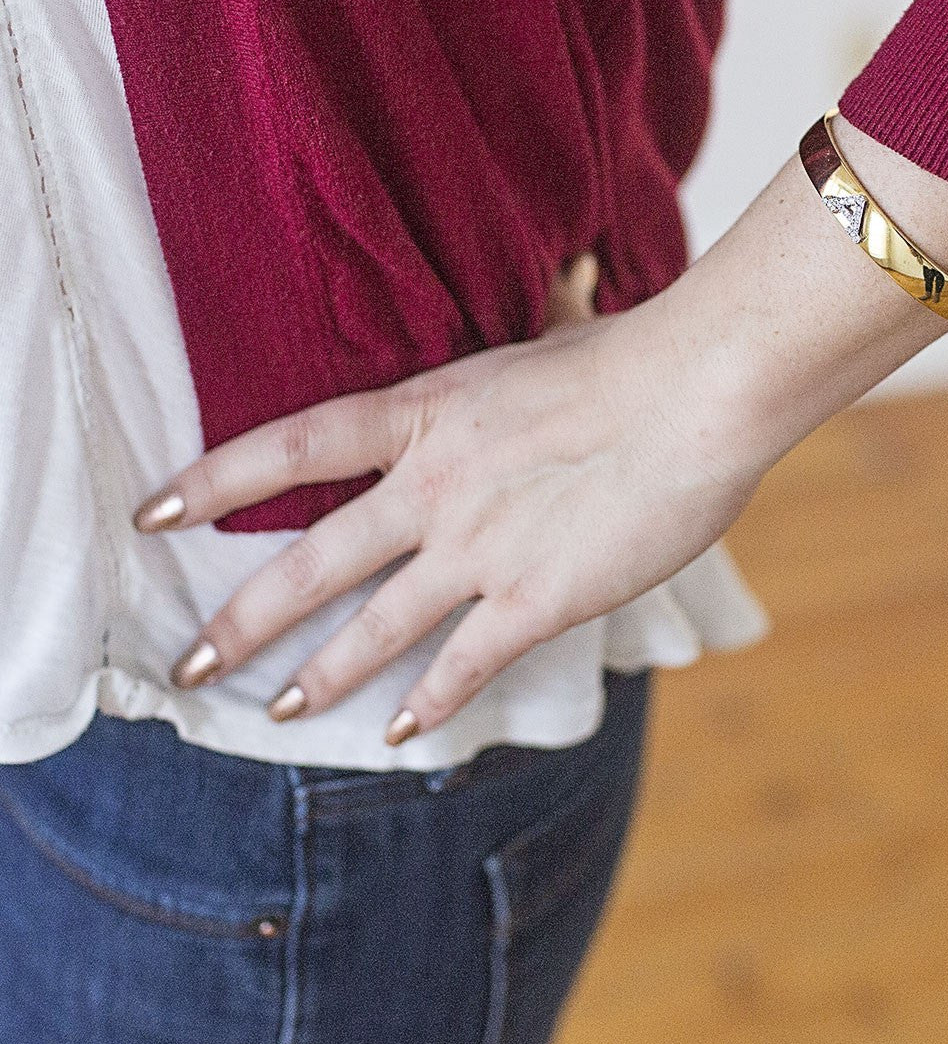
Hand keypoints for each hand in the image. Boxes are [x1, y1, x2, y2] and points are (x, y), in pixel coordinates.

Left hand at [132, 251, 763, 745]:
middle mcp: (433, 487)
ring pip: (375, 626)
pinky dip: (427, 703)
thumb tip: (539, 310)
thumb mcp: (545, 342)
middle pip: (313, 562)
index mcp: (426, 414)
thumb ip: (514, 355)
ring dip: (321, 675)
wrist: (699, 391)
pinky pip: (463, 664)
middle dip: (245, 619)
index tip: (152, 513)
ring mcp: (478, 548)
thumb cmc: (633, 356)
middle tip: (190, 661)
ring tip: (278, 710)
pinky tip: (399, 733)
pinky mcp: (535, 599)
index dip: (214, 481)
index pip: (293, 446)